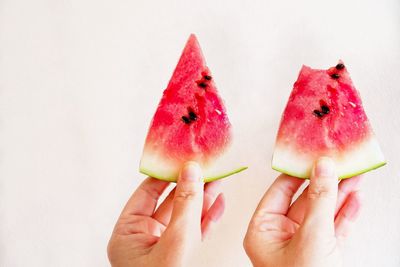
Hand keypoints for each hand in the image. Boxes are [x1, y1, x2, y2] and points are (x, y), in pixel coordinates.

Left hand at [108, 162, 224, 266]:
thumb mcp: (175, 240)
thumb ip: (185, 205)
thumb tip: (191, 171)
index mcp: (128, 235)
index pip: (147, 194)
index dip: (166, 174)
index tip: (182, 159)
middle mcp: (145, 239)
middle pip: (170, 203)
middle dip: (190, 184)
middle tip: (205, 166)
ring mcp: (164, 248)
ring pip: (186, 216)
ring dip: (203, 198)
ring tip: (217, 179)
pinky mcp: (182, 256)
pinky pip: (196, 232)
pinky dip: (209, 217)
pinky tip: (218, 202)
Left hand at [244, 157, 361, 266]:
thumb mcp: (311, 236)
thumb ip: (319, 201)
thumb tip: (323, 168)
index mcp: (263, 231)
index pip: (279, 192)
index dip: (297, 173)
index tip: (312, 156)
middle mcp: (280, 237)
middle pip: (304, 201)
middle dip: (325, 182)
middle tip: (339, 163)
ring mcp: (302, 246)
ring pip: (322, 214)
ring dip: (339, 195)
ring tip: (354, 175)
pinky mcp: (322, 255)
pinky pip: (333, 229)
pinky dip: (345, 214)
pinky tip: (355, 198)